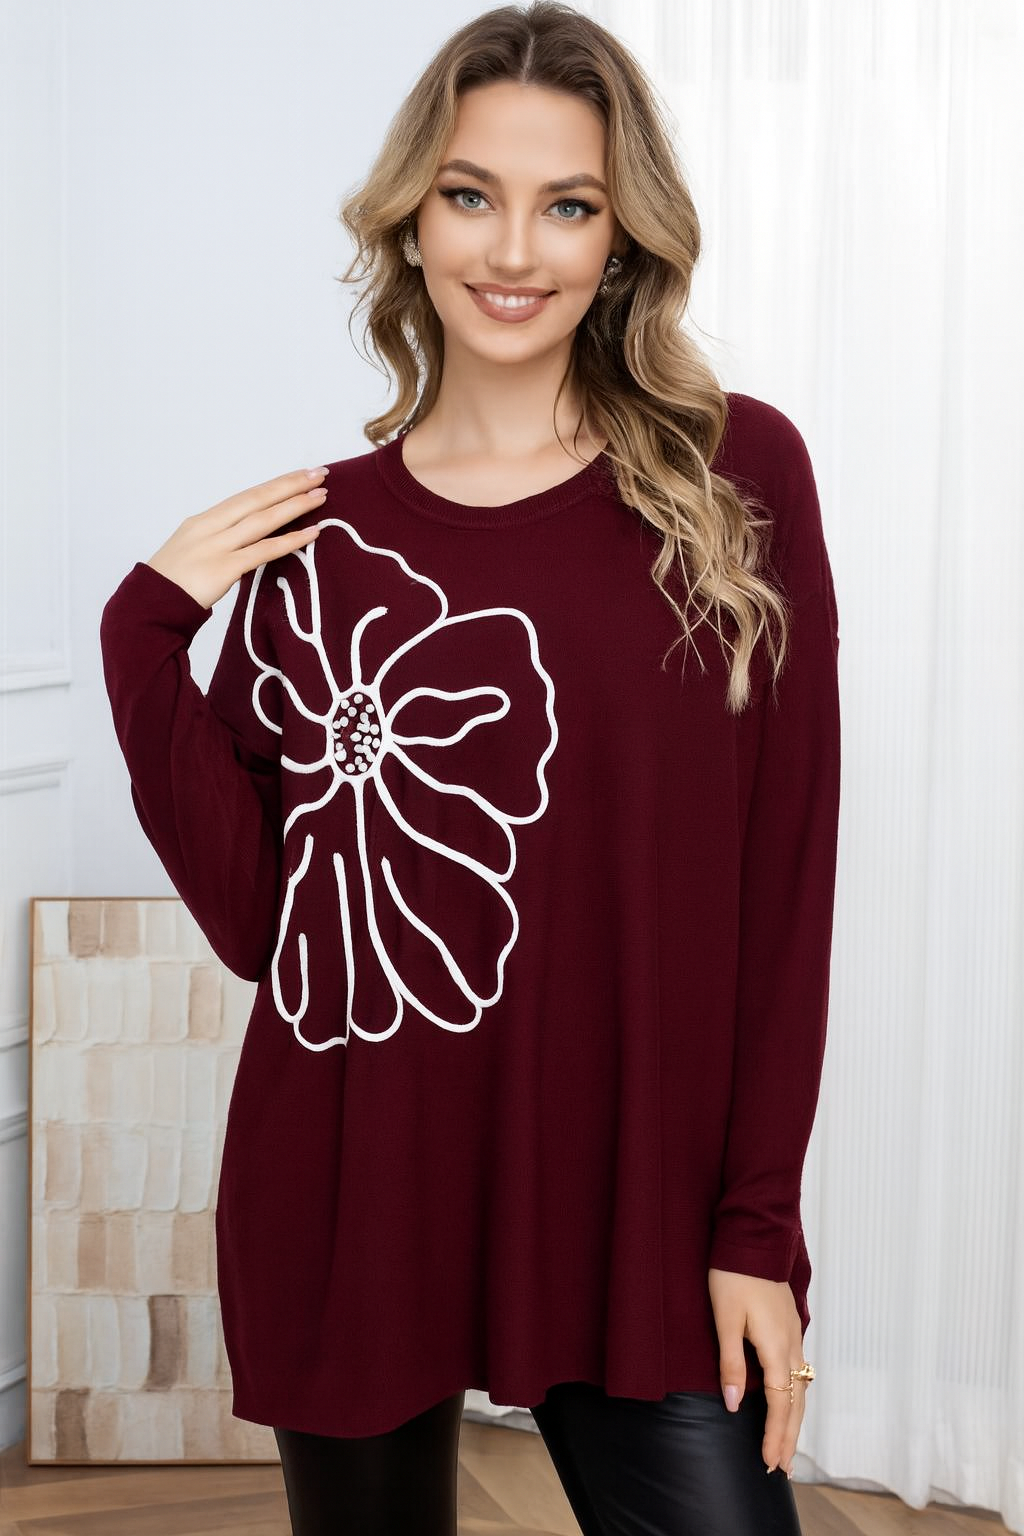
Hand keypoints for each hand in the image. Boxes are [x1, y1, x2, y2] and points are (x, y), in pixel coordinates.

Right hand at [145, 466, 329, 609]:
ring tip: (321, 496)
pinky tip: (311, 532)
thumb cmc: (170, 586)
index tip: (299, 475)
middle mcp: (210, 527)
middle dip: (290, 485)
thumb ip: (219, 543)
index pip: (246, 497)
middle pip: (257, 499)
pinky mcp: (223, 569)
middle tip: (319, 473)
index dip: (275, 485)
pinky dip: (290, 540)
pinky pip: (263, 551)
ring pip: (263, 520)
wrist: (147, 608)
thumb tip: (247, 541)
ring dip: (295, 506)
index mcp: (202, 521)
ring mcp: (216, 546)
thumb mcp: (192, 553)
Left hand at [708, 1267, 807, 1474]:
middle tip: (784, 1469)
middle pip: (796, 1401)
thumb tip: (736, 1404)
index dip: (776, 1435)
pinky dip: (796, 1396)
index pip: (781, 1402)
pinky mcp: (790, 1326)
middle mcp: (791, 1343)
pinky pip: (798, 1370)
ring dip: (795, 1419)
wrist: (752, 1237)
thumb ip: (731, 1362)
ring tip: (789, 1447)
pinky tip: (790, 1403)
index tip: (771, 1463)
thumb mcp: (725, 1318)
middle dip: (790, 1437)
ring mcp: (794, 1334)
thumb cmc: (733, 1275)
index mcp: (776, 1345)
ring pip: (801, 1387)